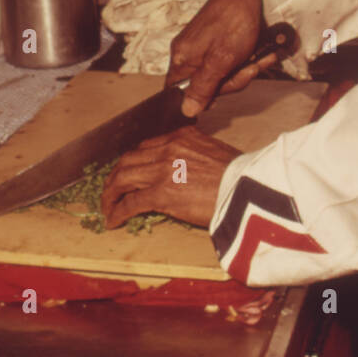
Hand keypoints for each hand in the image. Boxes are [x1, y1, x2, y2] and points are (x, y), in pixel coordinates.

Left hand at [101, 127, 241, 229]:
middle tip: (111, 189)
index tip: (130, 172)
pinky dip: (117, 211)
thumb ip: (195, 157)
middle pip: (129, 159)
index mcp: (183, 136)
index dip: (134, 161)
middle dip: (116, 175)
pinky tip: (113, 220)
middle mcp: (169, 148)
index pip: (147, 146)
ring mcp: (162, 170)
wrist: (250, 189)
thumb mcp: (216, 154)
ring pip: (123, 178)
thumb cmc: (241, 176)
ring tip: (107, 206)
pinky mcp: (161, 194)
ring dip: (110, 194)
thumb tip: (186, 174)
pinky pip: (130, 202)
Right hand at [167, 0, 272, 116]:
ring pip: (220, 75)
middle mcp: (187, 53)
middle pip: (203, 87)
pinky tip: (259, 53)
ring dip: (244, 70)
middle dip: (231, 81)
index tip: (219, 97)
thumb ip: (202, 87)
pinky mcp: (217, 42)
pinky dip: (246, 60)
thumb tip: (186, 111)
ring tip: (257, 58)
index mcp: (181, 58)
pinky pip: (228, 62)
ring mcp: (203, 47)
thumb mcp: (221, 61)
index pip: (176, 92)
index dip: (199, 99)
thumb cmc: (234, 22)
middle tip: (247, 69)